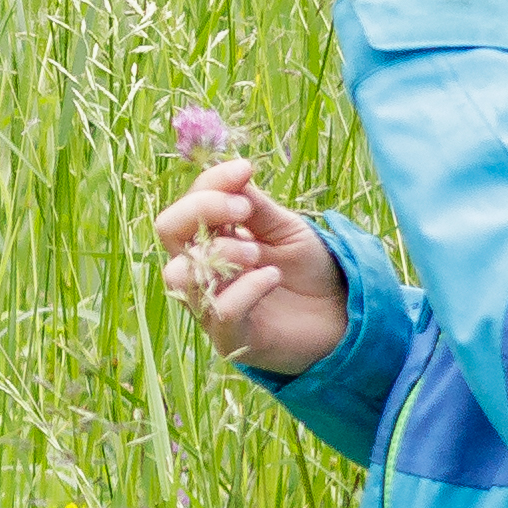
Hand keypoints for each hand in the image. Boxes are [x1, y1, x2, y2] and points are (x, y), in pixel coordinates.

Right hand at [149, 163, 347, 375]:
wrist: (340, 314)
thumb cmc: (307, 269)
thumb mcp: (284, 227)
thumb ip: (255, 205)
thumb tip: (235, 170)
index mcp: (208, 239)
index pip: (186, 204)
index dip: (209, 184)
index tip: (245, 170)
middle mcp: (199, 270)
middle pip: (167, 230)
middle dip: (203, 210)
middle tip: (244, 210)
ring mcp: (209, 304)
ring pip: (179, 275)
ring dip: (218, 253)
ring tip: (257, 253)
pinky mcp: (230, 337)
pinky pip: (220, 310)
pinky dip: (246, 288)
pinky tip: (273, 277)